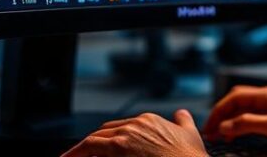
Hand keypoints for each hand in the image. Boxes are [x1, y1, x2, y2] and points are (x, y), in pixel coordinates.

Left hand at [61, 109, 206, 156]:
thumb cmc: (189, 155)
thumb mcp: (190, 132)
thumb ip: (183, 120)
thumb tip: (181, 114)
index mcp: (148, 120)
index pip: (118, 127)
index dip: (107, 138)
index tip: (98, 148)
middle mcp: (133, 127)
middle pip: (102, 133)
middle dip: (88, 144)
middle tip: (76, 155)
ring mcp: (124, 140)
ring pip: (91, 141)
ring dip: (77, 151)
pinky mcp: (118, 152)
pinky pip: (91, 152)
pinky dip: (80, 156)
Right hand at [203, 85, 266, 149]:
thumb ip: (249, 124)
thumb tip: (225, 125)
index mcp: (265, 95)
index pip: (234, 97)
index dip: (219, 110)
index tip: (209, 126)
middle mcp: (266, 98)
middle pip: (236, 102)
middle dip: (222, 115)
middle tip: (212, 133)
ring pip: (243, 110)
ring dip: (230, 121)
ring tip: (221, 137)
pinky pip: (251, 118)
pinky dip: (240, 125)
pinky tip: (237, 136)